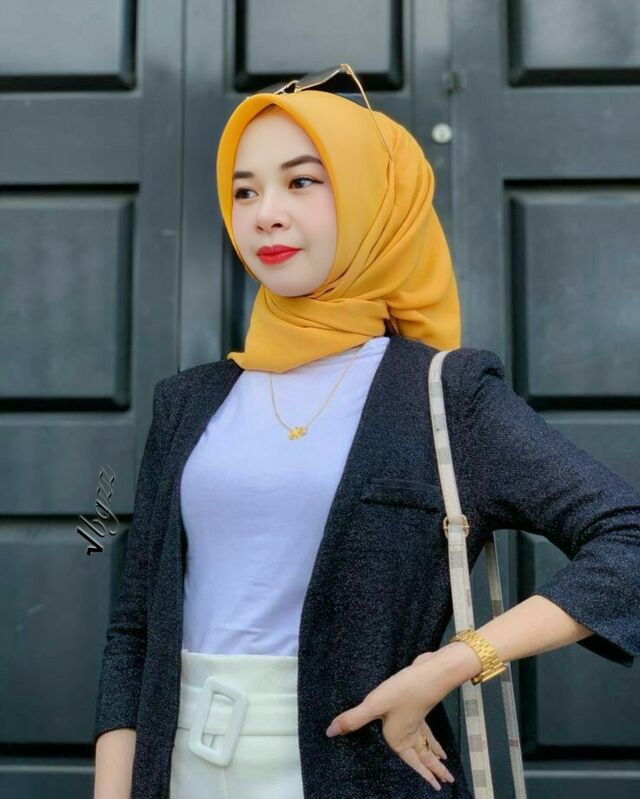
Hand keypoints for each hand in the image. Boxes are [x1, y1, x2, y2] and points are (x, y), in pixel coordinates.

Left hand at [325, 651, 455, 790]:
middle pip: (426, 756)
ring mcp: (418, 720)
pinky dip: (431, 734)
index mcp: (401, 739)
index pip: (413, 763)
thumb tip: (330, 733)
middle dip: (435, 769)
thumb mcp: (374, 705)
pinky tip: (430, 730)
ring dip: (435, 752)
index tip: (436, 789)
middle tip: (446, 782)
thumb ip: (353, 719)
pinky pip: (426, 728)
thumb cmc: (403, 692)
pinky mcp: (419, 707)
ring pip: (428, 742)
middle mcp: (411, 733)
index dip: (423, 775)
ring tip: (444, 759)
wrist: (429, 672)